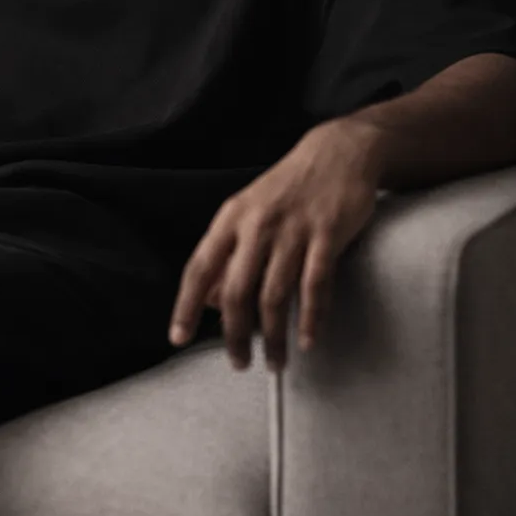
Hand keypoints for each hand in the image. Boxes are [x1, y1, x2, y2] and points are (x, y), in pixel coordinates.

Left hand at [167, 121, 381, 369]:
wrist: (337, 152)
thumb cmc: (287, 189)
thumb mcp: (248, 212)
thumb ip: (227, 254)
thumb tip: (204, 301)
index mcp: (231, 218)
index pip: (199, 268)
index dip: (186, 306)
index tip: (178, 338)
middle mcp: (257, 225)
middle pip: (236, 291)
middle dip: (235, 334)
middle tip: (240, 362)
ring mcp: (293, 230)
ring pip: (274, 295)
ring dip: (274, 336)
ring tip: (276, 362)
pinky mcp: (327, 234)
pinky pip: (315, 285)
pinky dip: (310, 318)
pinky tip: (308, 340)